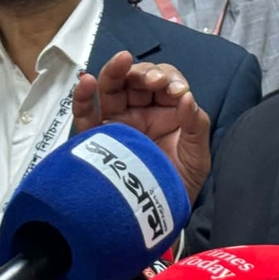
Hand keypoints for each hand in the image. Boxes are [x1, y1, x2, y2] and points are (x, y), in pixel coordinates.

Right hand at [73, 51, 211, 202]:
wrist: (155, 218)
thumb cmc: (177, 185)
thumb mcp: (196, 157)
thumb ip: (195, 125)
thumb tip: (186, 96)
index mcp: (165, 112)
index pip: (165, 82)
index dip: (169, 78)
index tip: (175, 90)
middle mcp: (140, 113)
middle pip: (136, 80)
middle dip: (144, 72)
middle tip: (153, 80)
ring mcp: (117, 123)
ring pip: (110, 89)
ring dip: (114, 71)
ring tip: (121, 61)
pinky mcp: (97, 139)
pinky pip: (85, 115)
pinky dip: (83, 97)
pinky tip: (86, 82)